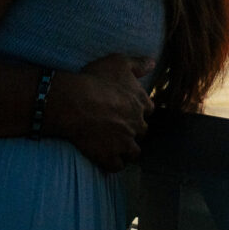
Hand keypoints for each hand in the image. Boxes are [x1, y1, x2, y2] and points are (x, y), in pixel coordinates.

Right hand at [45, 54, 151, 172]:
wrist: (75, 102)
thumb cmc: (96, 79)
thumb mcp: (119, 62)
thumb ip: (138, 64)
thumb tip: (152, 63)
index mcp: (141, 103)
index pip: (148, 110)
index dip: (138, 110)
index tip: (129, 109)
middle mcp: (137, 124)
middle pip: (142, 132)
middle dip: (133, 130)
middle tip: (119, 128)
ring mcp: (124, 143)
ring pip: (133, 152)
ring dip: (127, 150)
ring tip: (116, 147)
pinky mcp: (109, 156)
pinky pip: (116, 166)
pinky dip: (113, 164)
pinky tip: (106, 159)